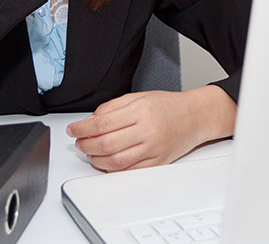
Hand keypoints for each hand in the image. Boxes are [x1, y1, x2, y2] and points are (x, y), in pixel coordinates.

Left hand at [66, 86, 236, 171]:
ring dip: (96, 159)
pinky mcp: (157, 163)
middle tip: (79, 142)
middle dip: (86, 145)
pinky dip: (112, 170)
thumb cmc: (167, 105)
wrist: (194, 117)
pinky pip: (129, 172)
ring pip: (116, 162)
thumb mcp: (138, 97)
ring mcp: (153, 149)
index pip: (101, 123)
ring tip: (90, 152)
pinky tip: (106, 162)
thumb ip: (112, 107)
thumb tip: (90, 121)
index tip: (73, 130)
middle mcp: (147, 131)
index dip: (82, 128)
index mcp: (140, 111)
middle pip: (106, 144)